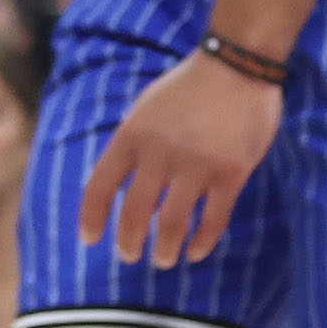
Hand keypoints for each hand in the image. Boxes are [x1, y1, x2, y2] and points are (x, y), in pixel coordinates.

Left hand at [80, 48, 282, 267]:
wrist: (237, 66)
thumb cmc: (189, 87)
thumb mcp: (146, 107)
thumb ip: (134, 143)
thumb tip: (124, 184)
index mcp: (132, 134)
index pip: (101, 184)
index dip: (92, 216)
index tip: (89, 239)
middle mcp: (159, 152)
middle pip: (135, 209)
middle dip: (128, 240)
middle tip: (128, 256)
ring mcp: (196, 164)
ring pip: (173, 221)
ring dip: (165, 248)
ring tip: (164, 261)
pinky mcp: (231, 172)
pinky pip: (213, 217)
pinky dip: (202, 240)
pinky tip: (195, 251)